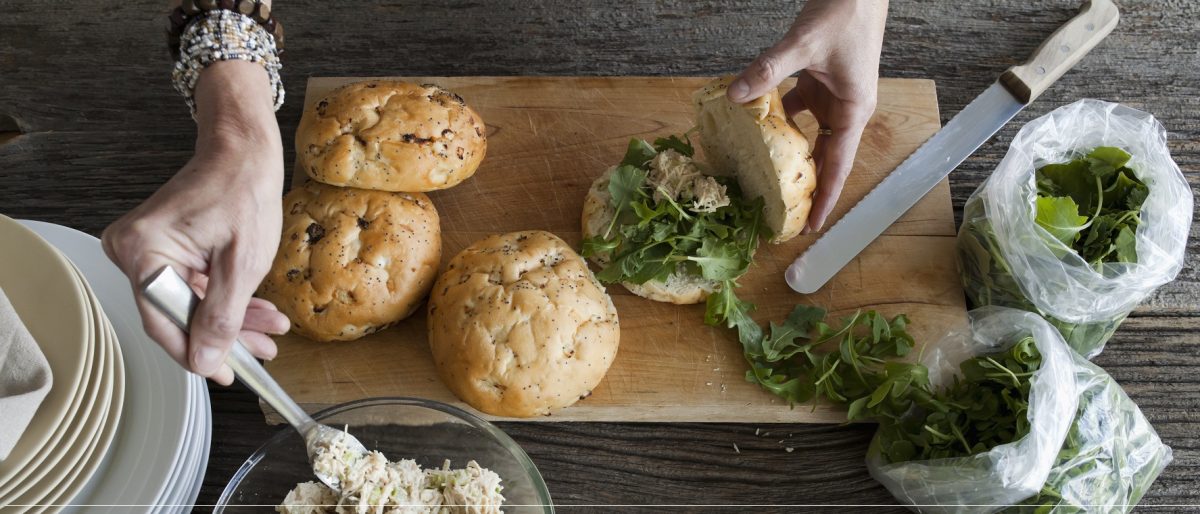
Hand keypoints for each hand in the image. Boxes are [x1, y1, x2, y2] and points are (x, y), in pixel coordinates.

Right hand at [102, 61, 288, 384]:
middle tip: (263, 352)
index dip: (199, 353)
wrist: (243, 151)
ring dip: (232, 319)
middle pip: (178, 315)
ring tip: (271, 332)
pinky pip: (192, 287)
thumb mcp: (243, 263)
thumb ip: (223, 316)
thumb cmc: (243, 191)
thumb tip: (206, 362)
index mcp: (142, 251)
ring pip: (189, 304)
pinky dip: (225, 299)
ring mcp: (145, 252)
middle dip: (226, 334)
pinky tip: (258, 313)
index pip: (164, 322)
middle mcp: (132, 252)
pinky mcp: (161, 250)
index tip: (230, 375)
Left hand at [728, 0, 887, 232]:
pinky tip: (753, 126)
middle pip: (825, 157)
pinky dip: (777, 119)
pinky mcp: (818, 83)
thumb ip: (769, 69)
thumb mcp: (803, 44)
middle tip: (783, 213)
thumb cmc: (846, 13)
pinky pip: (796, 110)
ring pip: (809, 136)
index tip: (812, 225)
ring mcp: (832, 97)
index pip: (839, 164)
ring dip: (788, 154)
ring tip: (766, 179)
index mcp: (854, 109)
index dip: (826, 197)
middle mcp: (846, 109)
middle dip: (806, 185)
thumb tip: (735, 95)